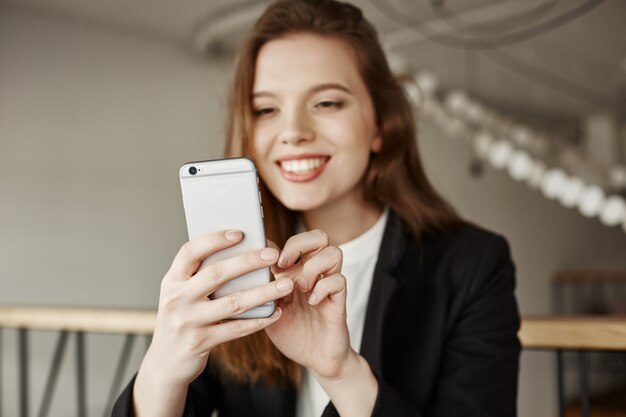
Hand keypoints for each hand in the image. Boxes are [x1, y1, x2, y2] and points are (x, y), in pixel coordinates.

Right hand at [133, 230, 293, 416]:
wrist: (165, 362)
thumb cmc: (182, 318)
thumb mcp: (182, 294)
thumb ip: (201, 274)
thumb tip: (241, 249)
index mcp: (172, 280)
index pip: (190, 251)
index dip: (214, 239)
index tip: (240, 232)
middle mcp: (176, 298)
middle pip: (216, 274)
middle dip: (248, 261)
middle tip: (273, 254)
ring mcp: (187, 321)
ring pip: (232, 303)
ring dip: (263, 292)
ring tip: (285, 285)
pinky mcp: (199, 342)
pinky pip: (236, 329)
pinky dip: (259, 320)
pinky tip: (276, 312)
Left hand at [264, 230, 352, 378]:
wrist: (315, 360)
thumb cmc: (291, 333)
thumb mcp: (268, 309)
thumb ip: (260, 290)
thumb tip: (243, 272)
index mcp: (294, 272)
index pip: (293, 241)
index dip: (276, 243)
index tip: (260, 258)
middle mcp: (313, 274)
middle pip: (318, 236)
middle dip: (300, 243)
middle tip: (284, 264)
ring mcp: (327, 286)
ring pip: (334, 252)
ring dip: (314, 266)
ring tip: (301, 287)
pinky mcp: (339, 301)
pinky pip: (339, 280)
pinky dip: (323, 287)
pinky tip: (312, 301)